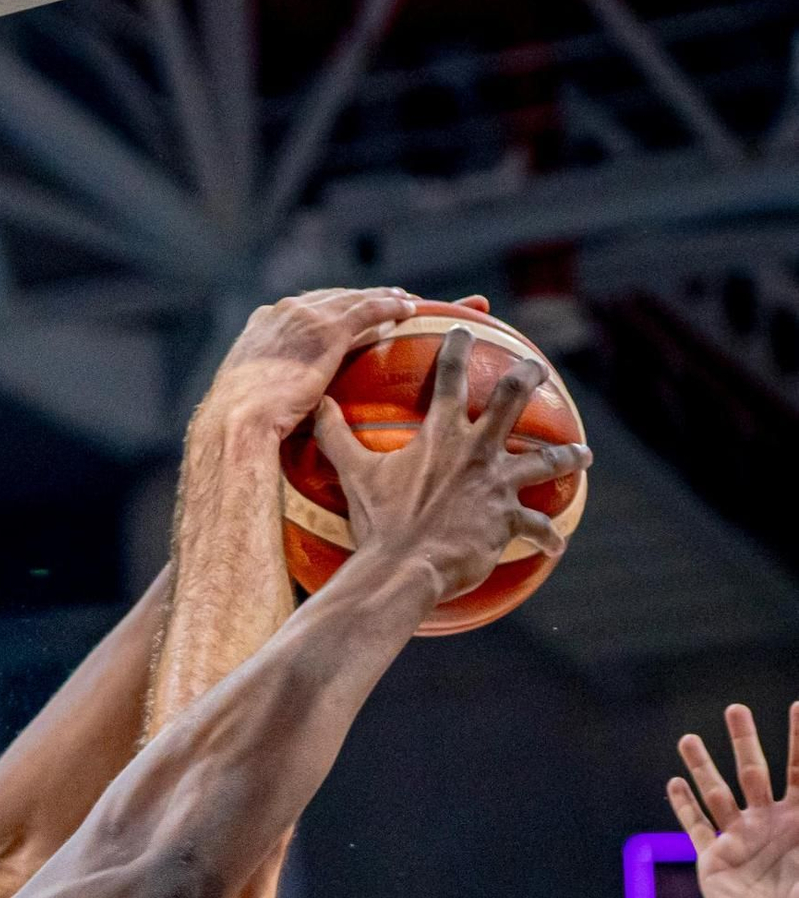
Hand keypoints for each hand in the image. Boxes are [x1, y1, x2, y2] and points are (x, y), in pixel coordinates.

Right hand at [202, 287, 420, 440]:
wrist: (237, 421)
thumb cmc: (240, 426)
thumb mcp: (252, 399)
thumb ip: (271, 391)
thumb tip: (288, 410)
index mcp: (262, 327)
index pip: (303, 309)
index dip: (328, 310)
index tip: (345, 315)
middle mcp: (282, 313)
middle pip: (330, 298)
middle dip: (357, 298)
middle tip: (384, 300)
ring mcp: (306, 318)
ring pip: (353, 299)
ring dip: (382, 297)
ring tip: (405, 300)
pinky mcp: (328, 331)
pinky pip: (368, 310)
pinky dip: (390, 306)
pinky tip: (409, 308)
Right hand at [315, 325, 590, 606]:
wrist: (404, 567)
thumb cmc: (380, 521)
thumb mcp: (355, 474)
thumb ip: (336, 436)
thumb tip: (314, 403)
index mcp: (441, 434)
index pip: (449, 376)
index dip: (457, 347)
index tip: (465, 330)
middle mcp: (477, 451)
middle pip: (513, 399)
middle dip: (529, 378)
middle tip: (540, 370)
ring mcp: (497, 485)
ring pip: (545, 461)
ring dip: (568, 456)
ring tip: (583, 454)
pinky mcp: (507, 521)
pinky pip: (537, 527)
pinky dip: (548, 536)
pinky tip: (558, 545)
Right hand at [669, 704, 798, 897]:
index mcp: (798, 820)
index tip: (798, 705)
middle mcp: (766, 822)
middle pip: (754, 771)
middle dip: (744, 740)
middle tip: (735, 709)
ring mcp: (738, 839)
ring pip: (718, 794)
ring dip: (703, 766)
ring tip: (687, 738)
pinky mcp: (713, 860)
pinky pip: (696, 829)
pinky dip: (684, 807)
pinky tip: (674, 784)